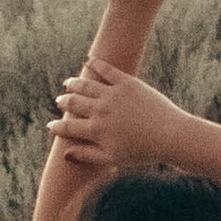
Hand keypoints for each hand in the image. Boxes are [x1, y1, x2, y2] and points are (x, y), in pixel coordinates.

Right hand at [48, 56, 189, 172]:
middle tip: (60, 101)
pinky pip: (106, 69)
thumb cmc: (143, 151)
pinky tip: (88, 62)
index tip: (50, 126)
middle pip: (73, 103)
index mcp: (96, 130)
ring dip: (74, 83)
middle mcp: (101, 110)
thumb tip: (65, 154)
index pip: (68, 127)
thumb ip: (88, 156)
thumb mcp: (113, 158)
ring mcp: (113, 94)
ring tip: (68, 83)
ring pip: (85, 84)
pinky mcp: (127, 82)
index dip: (56, 128)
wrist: (170, 135)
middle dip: (63, 102)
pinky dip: (95, 64)